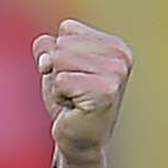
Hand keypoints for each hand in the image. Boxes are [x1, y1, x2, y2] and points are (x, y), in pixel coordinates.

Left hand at [35, 18, 132, 162]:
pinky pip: (60, 81)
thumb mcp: (55, 66)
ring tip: (74, 98)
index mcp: (115, 45)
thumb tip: (47, 57)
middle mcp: (120, 56)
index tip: (74, 75)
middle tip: (73, 91)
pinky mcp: (104, 92)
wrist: (79, 139)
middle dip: (57, 70)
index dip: (58, 53)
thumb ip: (47, 46)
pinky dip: (59, 97)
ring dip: (58, 84)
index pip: (67, 29)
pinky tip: (74, 107)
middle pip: (61, 45)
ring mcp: (115, 74)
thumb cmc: (70, 101)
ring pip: (59, 61)